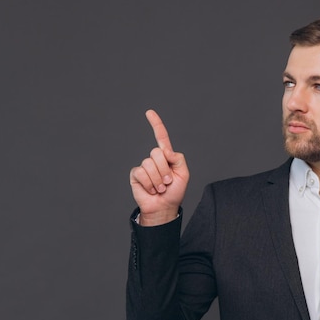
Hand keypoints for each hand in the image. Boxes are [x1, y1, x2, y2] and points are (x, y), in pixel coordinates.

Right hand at [129, 109, 188, 225]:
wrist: (164, 207)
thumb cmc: (175, 192)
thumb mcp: (184, 174)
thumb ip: (178, 159)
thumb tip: (166, 150)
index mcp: (167, 156)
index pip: (161, 137)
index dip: (156, 124)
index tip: (149, 112)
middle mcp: (154, 159)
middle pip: (157, 152)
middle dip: (164, 169)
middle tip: (167, 182)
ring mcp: (144, 166)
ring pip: (149, 164)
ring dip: (157, 180)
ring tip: (160, 188)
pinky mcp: (136, 175)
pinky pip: (141, 173)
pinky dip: (149, 183)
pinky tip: (151, 190)